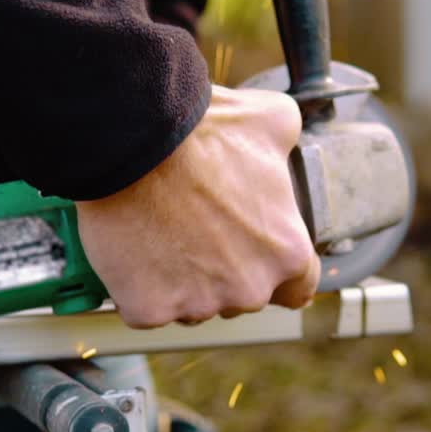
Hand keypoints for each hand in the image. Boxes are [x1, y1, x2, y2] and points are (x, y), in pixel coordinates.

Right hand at [76, 85, 319, 327]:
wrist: (133, 140)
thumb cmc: (200, 131)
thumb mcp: (270, 122)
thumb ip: (286, 145)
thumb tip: (282, 141)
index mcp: (286, 253)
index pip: (296, 288)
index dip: (272, 268)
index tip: (250, 253)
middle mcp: (249, 289)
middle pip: (240, 296)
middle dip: (222, 270)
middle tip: (194, 228)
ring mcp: (198, 305)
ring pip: (192, 304)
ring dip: (180, 280)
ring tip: (161, 231)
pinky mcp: (150, 310)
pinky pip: (146, 308)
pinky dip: (137, 286)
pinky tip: (133, 250)